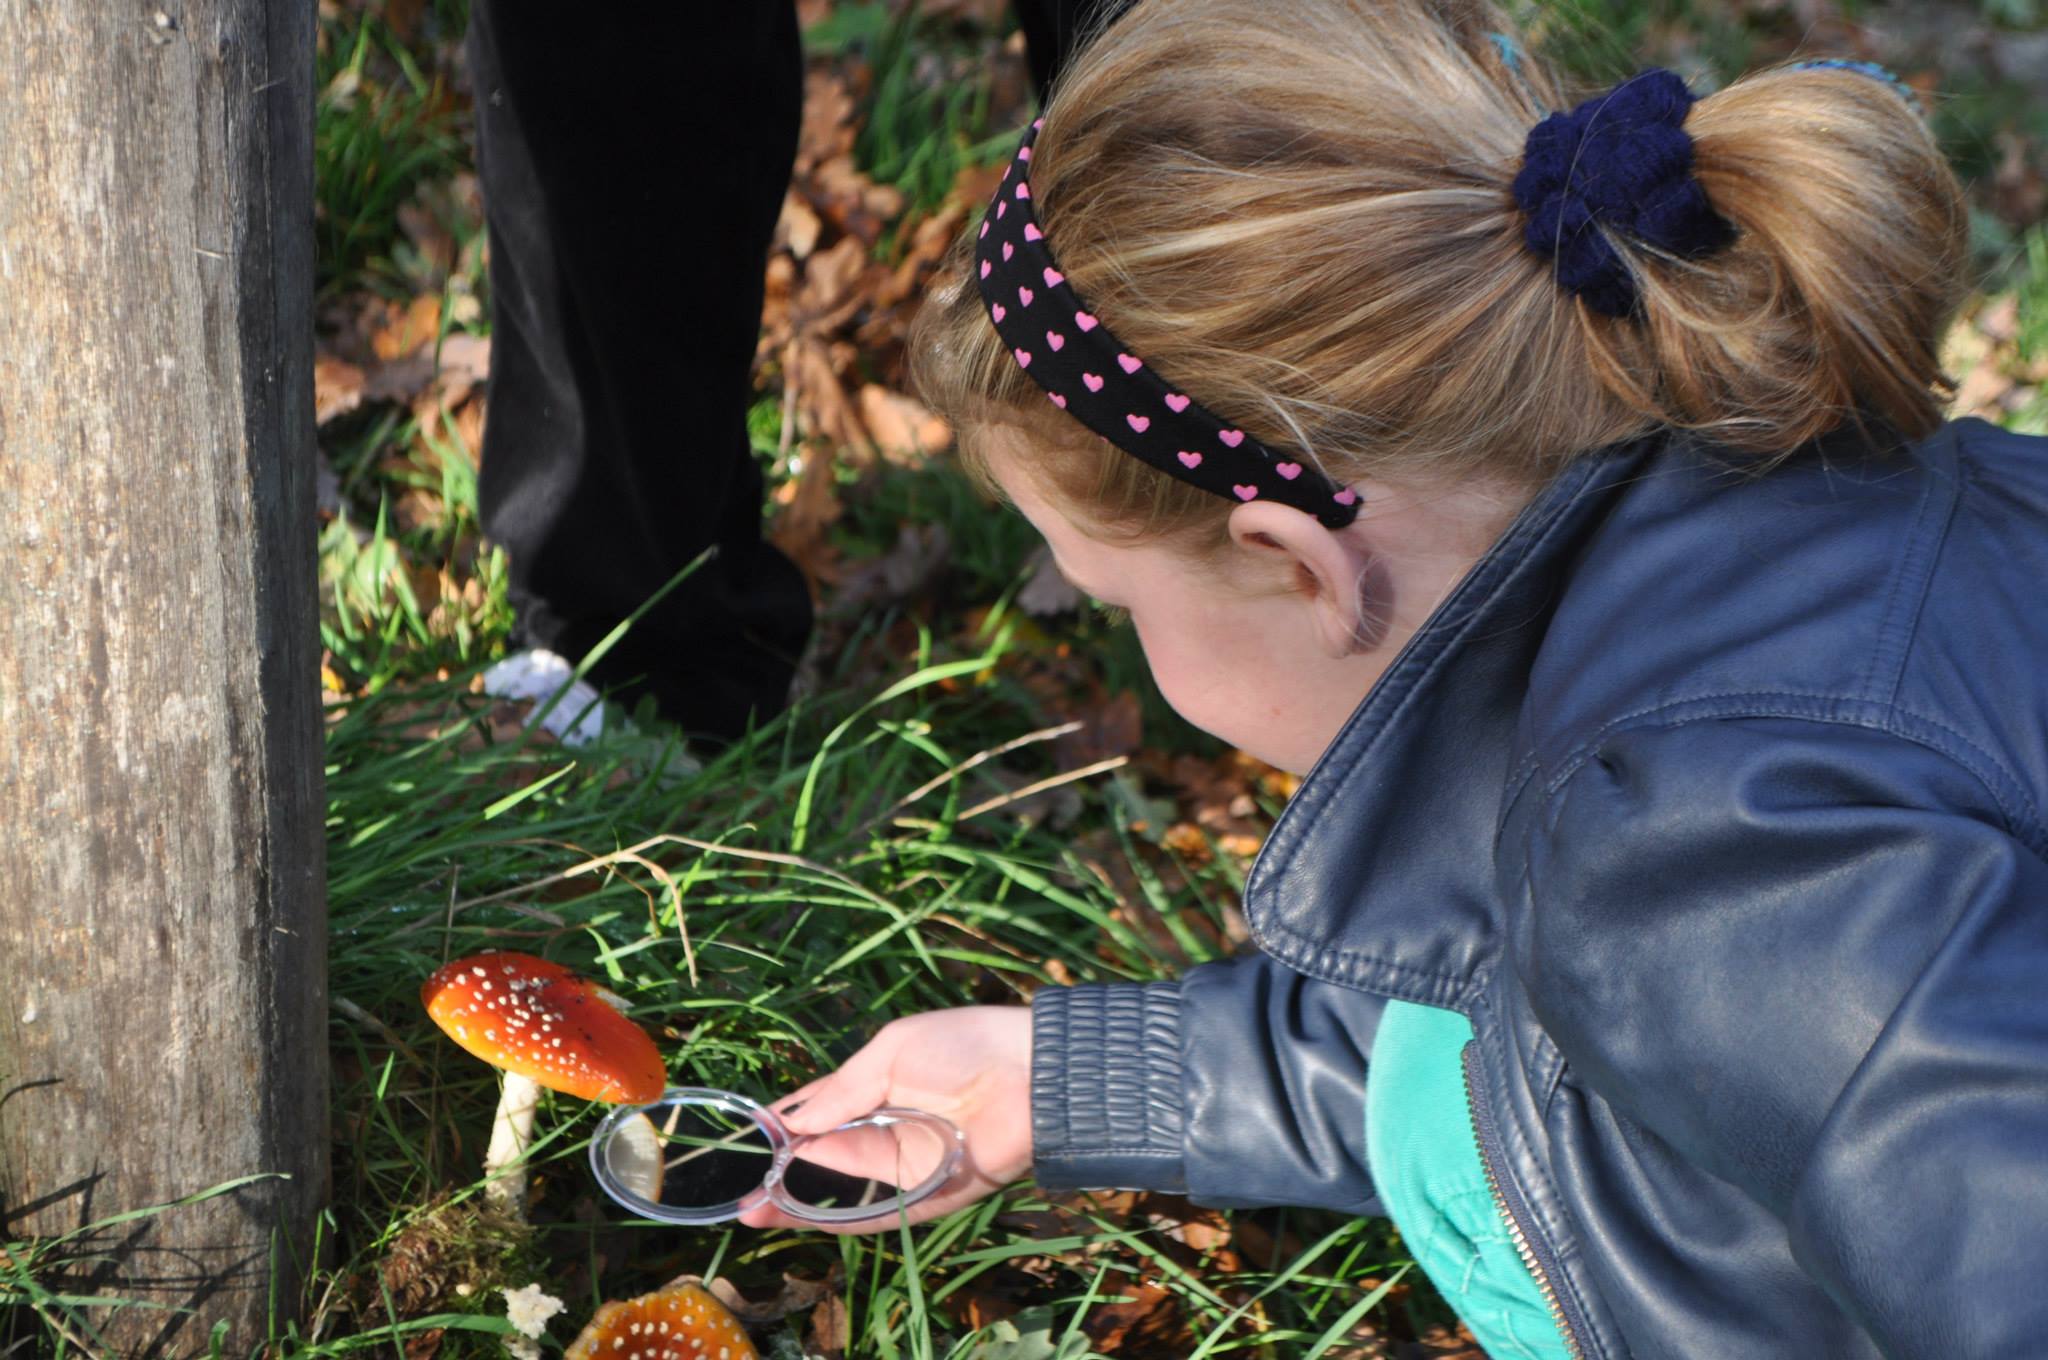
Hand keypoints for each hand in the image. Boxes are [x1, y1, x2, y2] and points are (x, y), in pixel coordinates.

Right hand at [739, 1006, 1032, 1232]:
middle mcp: (888, 1127)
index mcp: (878, 1086)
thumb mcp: (891, 1051)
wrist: (1032, 1073)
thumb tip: (792, 1121)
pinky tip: (805, 1219)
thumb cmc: (964, 1045)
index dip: (785, 1125)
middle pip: (825, 1156)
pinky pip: (882, 1214)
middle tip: (739, 1188)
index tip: (746, 1137)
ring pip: (844, 1188)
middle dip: (780, 1170)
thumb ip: (842, 1090)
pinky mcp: (930, 1194)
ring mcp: (907, 1163)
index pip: (821, 1111)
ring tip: (754, 1206)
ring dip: (799, 1200)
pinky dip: (843, 1220)